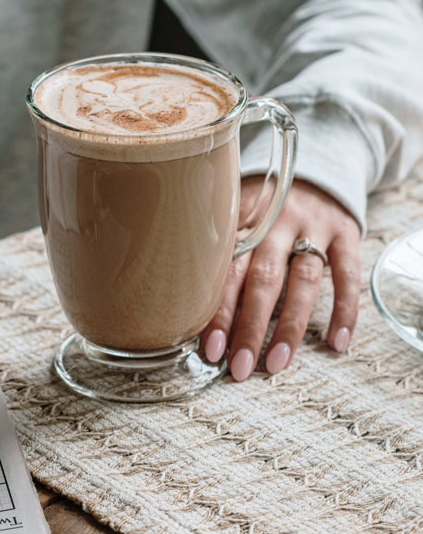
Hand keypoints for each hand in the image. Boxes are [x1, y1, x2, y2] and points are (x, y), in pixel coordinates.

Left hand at [201, 178, 360, 379]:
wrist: (314, 166)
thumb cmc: (261, 205)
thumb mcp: (234, 213)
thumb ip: (218, 250)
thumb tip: (186, 303)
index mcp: (242, 223)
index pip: (226, 271)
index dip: (218, 311)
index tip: (211, 349)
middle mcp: (276, 224)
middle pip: (262, 280)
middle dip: (249, 327)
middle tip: (239, 367)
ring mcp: (313, 227)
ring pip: (303, 282)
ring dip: (290, 326)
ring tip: (276, 364)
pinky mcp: (345, 232)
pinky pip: (347, 274)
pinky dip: (344, 309)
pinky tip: (336, 342)